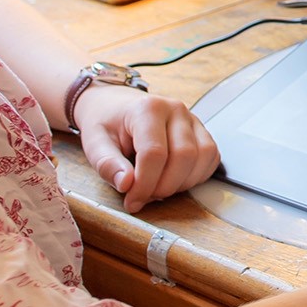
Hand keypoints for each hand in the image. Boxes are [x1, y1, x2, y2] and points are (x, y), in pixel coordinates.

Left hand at [77, 87, 220, 213]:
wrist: (115, 105)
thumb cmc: (106, 123)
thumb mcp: (94, 142)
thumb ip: (107, 164)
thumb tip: (126, 184)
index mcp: (148, 108)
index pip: (155, 152)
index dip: (145, 184)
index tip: (132, 201)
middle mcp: (175, 110)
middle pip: (184, 156)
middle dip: (165, 186)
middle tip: (144, 197)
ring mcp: (192, 119)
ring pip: (203, 157)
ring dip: (183, 183)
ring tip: (158, 188)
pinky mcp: (202, 131)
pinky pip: (211, 157)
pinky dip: (197, 176)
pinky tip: (175, 180)